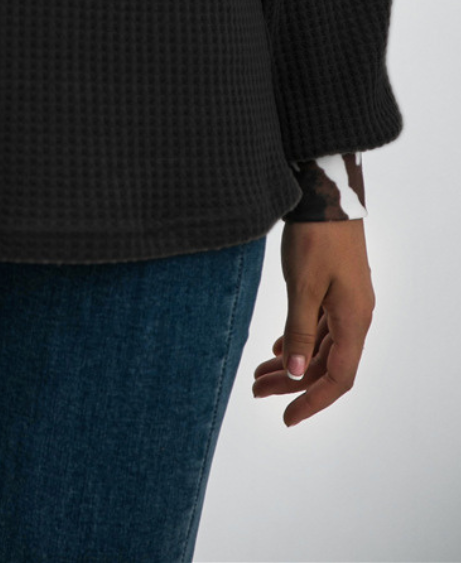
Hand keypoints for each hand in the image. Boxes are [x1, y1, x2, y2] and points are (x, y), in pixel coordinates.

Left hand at [251, 219, 374, 425]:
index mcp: (353, 320)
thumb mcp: (303, 286)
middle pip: (326, 364)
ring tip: (258, 375)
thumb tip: (295, 374)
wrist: (325, 192)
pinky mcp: (335, 287)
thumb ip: (299, 331)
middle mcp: (355, 315)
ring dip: (292, 362)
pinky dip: (297, 339)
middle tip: (255, 391)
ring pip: (320, 345)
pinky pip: (319, 326)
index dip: (312, 401)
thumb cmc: (315, 237)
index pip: (338, 378)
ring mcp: (346, 301)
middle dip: (292, 383)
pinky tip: (278, 348)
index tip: (285, 418)